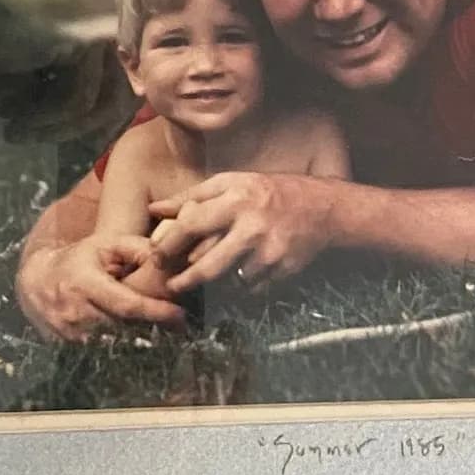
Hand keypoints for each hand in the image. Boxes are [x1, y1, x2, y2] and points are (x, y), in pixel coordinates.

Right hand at [15, 233, 184, 342]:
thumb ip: (137, 247)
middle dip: (153, 330)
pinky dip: (122, 349)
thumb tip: (165, 256)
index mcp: (85, 283)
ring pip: (114, 345)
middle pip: (123, 330)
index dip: (155, 312)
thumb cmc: (80, 259)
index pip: (126, 304)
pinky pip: (101, 353)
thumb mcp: (105, 245)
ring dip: (140, 342)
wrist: (38, 280)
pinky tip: (138, 341)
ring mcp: (69, 334)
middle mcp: (75, 312)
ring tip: (164, 335)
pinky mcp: (67, 348)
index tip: (180, 316)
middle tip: (179, 328)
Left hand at [148, 172, 337, 294]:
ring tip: (205, 280)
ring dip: (213, 286)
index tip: (155, 258)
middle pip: (207, 267)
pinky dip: (238, 288)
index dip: (168, 246)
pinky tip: (236, 277)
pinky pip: (250, 290)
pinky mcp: (282, 271)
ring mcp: (269, 252)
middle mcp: (252, 226)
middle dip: (185, 279)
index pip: (191, 226)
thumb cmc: (267, 192)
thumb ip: (191, 197)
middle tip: (173, 283)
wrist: (320, 208)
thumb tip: (154, 209)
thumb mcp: (231, 183)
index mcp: (236, 199)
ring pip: (227, 283)